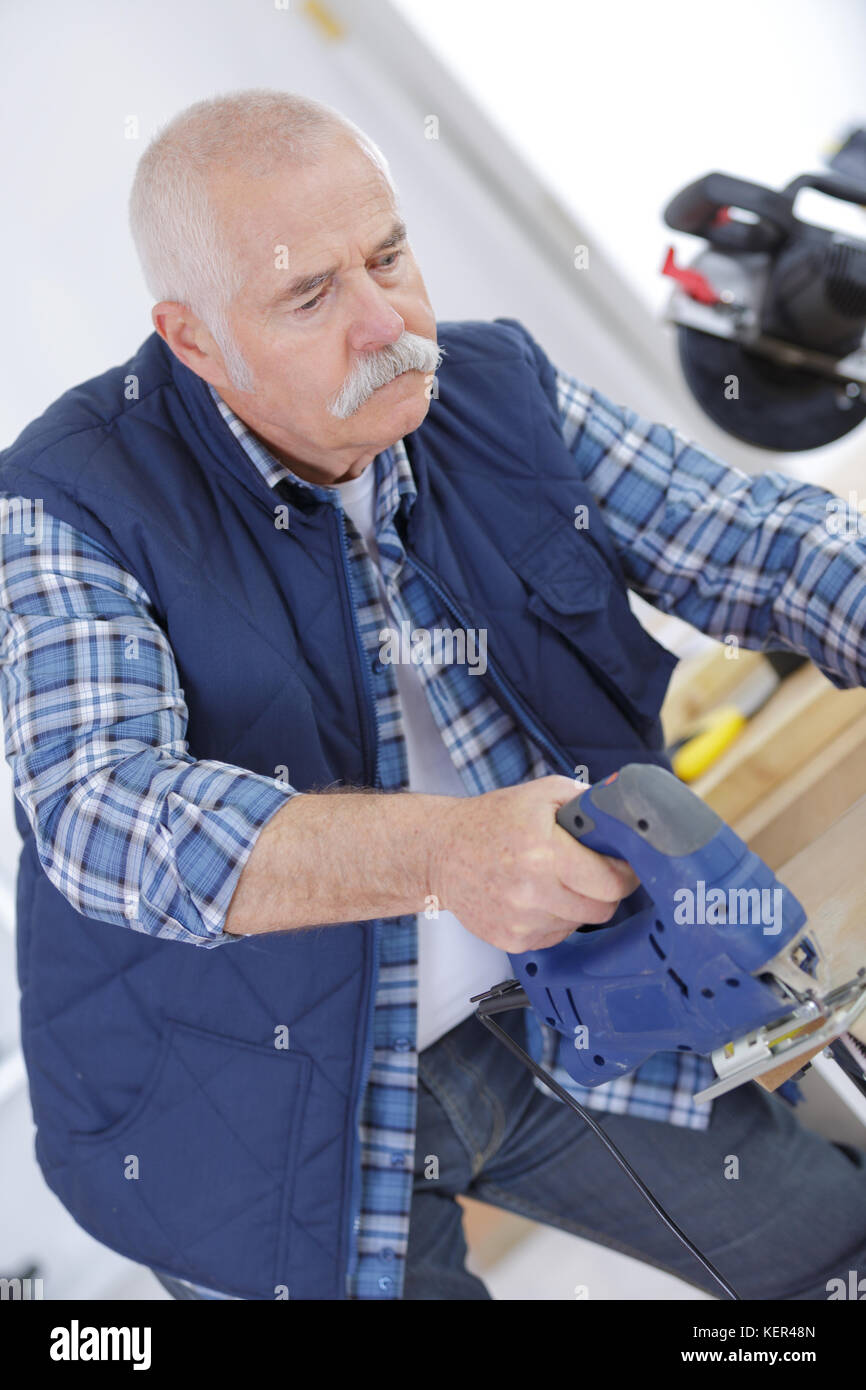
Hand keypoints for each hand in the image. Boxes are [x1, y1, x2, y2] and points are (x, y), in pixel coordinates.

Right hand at [428, 775, 639, 953]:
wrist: (440, 852)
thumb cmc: (490, 821)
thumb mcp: (540, 794)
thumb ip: (586, 800)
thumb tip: (623, 813)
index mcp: (544, 851)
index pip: (611, 883)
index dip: (625, 873)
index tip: (623, 865)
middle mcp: (532, 891)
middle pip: (602, 909)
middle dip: (606, 890)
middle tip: (595, 873)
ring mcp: (521, 921)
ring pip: (580, 923)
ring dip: (578, 905)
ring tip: (557, 880)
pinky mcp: (512, 940)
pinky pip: (556, 936)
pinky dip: (555, 918)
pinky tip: (537, 896)